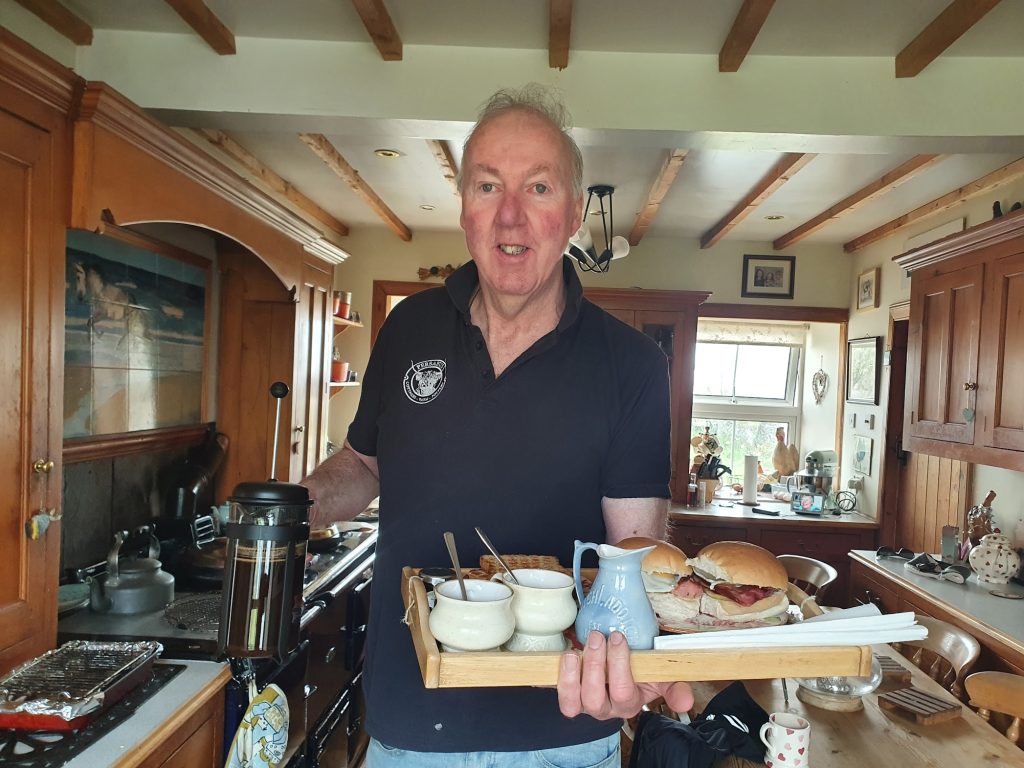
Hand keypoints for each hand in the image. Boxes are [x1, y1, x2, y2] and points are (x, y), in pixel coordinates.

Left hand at [556, 630, 692, 719]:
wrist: (620, 672)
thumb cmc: (639, 673)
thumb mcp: (660, 678)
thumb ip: (675, 688)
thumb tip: (686, 702)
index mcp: (627, 703)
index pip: (622, 691)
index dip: (618, 665)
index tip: (618, 637)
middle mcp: (603, 707)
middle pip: (593, 698)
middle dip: (594, 665)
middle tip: (597, 637)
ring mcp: (582, 701)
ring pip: (570, 702)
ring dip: (568, 676)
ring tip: (574, 652)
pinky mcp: (565, 691)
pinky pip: (552, 690)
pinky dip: (546, 679)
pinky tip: (545, 665)